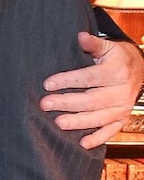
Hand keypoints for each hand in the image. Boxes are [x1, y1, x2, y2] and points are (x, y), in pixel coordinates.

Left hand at [41, 32, 143, 148]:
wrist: (139, 69)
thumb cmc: (117, 57)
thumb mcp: (108, 46)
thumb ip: (93, 43)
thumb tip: (80, 36)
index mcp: (116, 72)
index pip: (89, 78)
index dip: (68, 81)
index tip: (47, 84)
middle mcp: (121, 92)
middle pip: (92, 100)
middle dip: (67, 103)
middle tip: (45, 104)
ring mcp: (123, 107)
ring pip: (100, 118)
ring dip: (79, 122)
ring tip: (59, 123)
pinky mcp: (122, 118)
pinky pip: (111, 131)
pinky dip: (98, 138)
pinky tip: (82, 143)